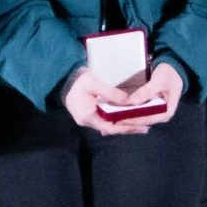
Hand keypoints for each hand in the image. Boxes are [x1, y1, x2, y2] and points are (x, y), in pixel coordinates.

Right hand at [64, 62, 181, 135]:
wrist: (60, 77)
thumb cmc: (75, 79)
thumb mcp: (93, 82)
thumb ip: (110, 92)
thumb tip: (129, 101)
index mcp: (87, 116)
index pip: (110, 127)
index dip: (125, 128)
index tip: (140, 127)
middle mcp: (87, 121)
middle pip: (111, 129)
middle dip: (128, 129)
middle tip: (145, 128)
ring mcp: (87, 118)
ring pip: (108, 125)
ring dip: (123, 125)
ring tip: (140, 125)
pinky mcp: (89, 114)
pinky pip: (105, 120)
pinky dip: (116, 120)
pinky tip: (126, 119)